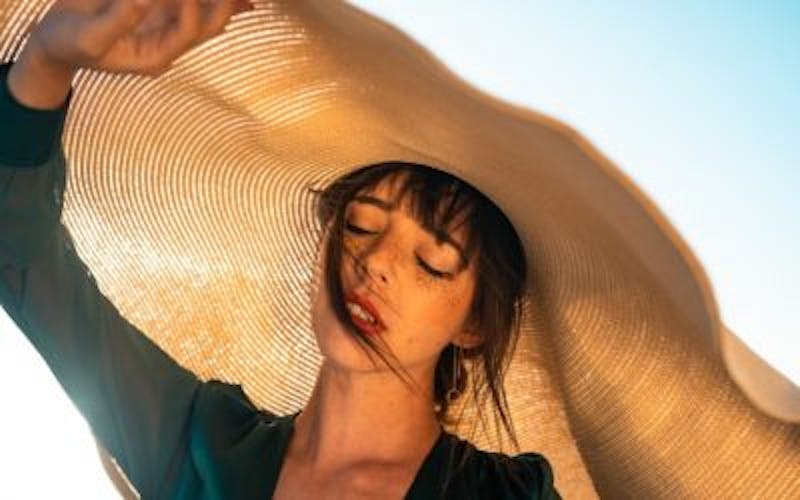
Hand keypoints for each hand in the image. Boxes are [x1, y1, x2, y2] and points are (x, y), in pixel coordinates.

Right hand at [27, 0, 253, 76]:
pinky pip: (189, 6)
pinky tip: (241, 2)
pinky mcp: (158, 15)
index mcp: (153, 57)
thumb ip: (119, 20)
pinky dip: (207, 1)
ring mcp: (164, 29)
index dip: (190, 8)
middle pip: (206, 27)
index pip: (186, 33)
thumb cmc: (68, 44)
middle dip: (223, 6)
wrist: (56, 43)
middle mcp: (166, 45)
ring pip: (205, 16)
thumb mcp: (89, 37)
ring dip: (222, 3)